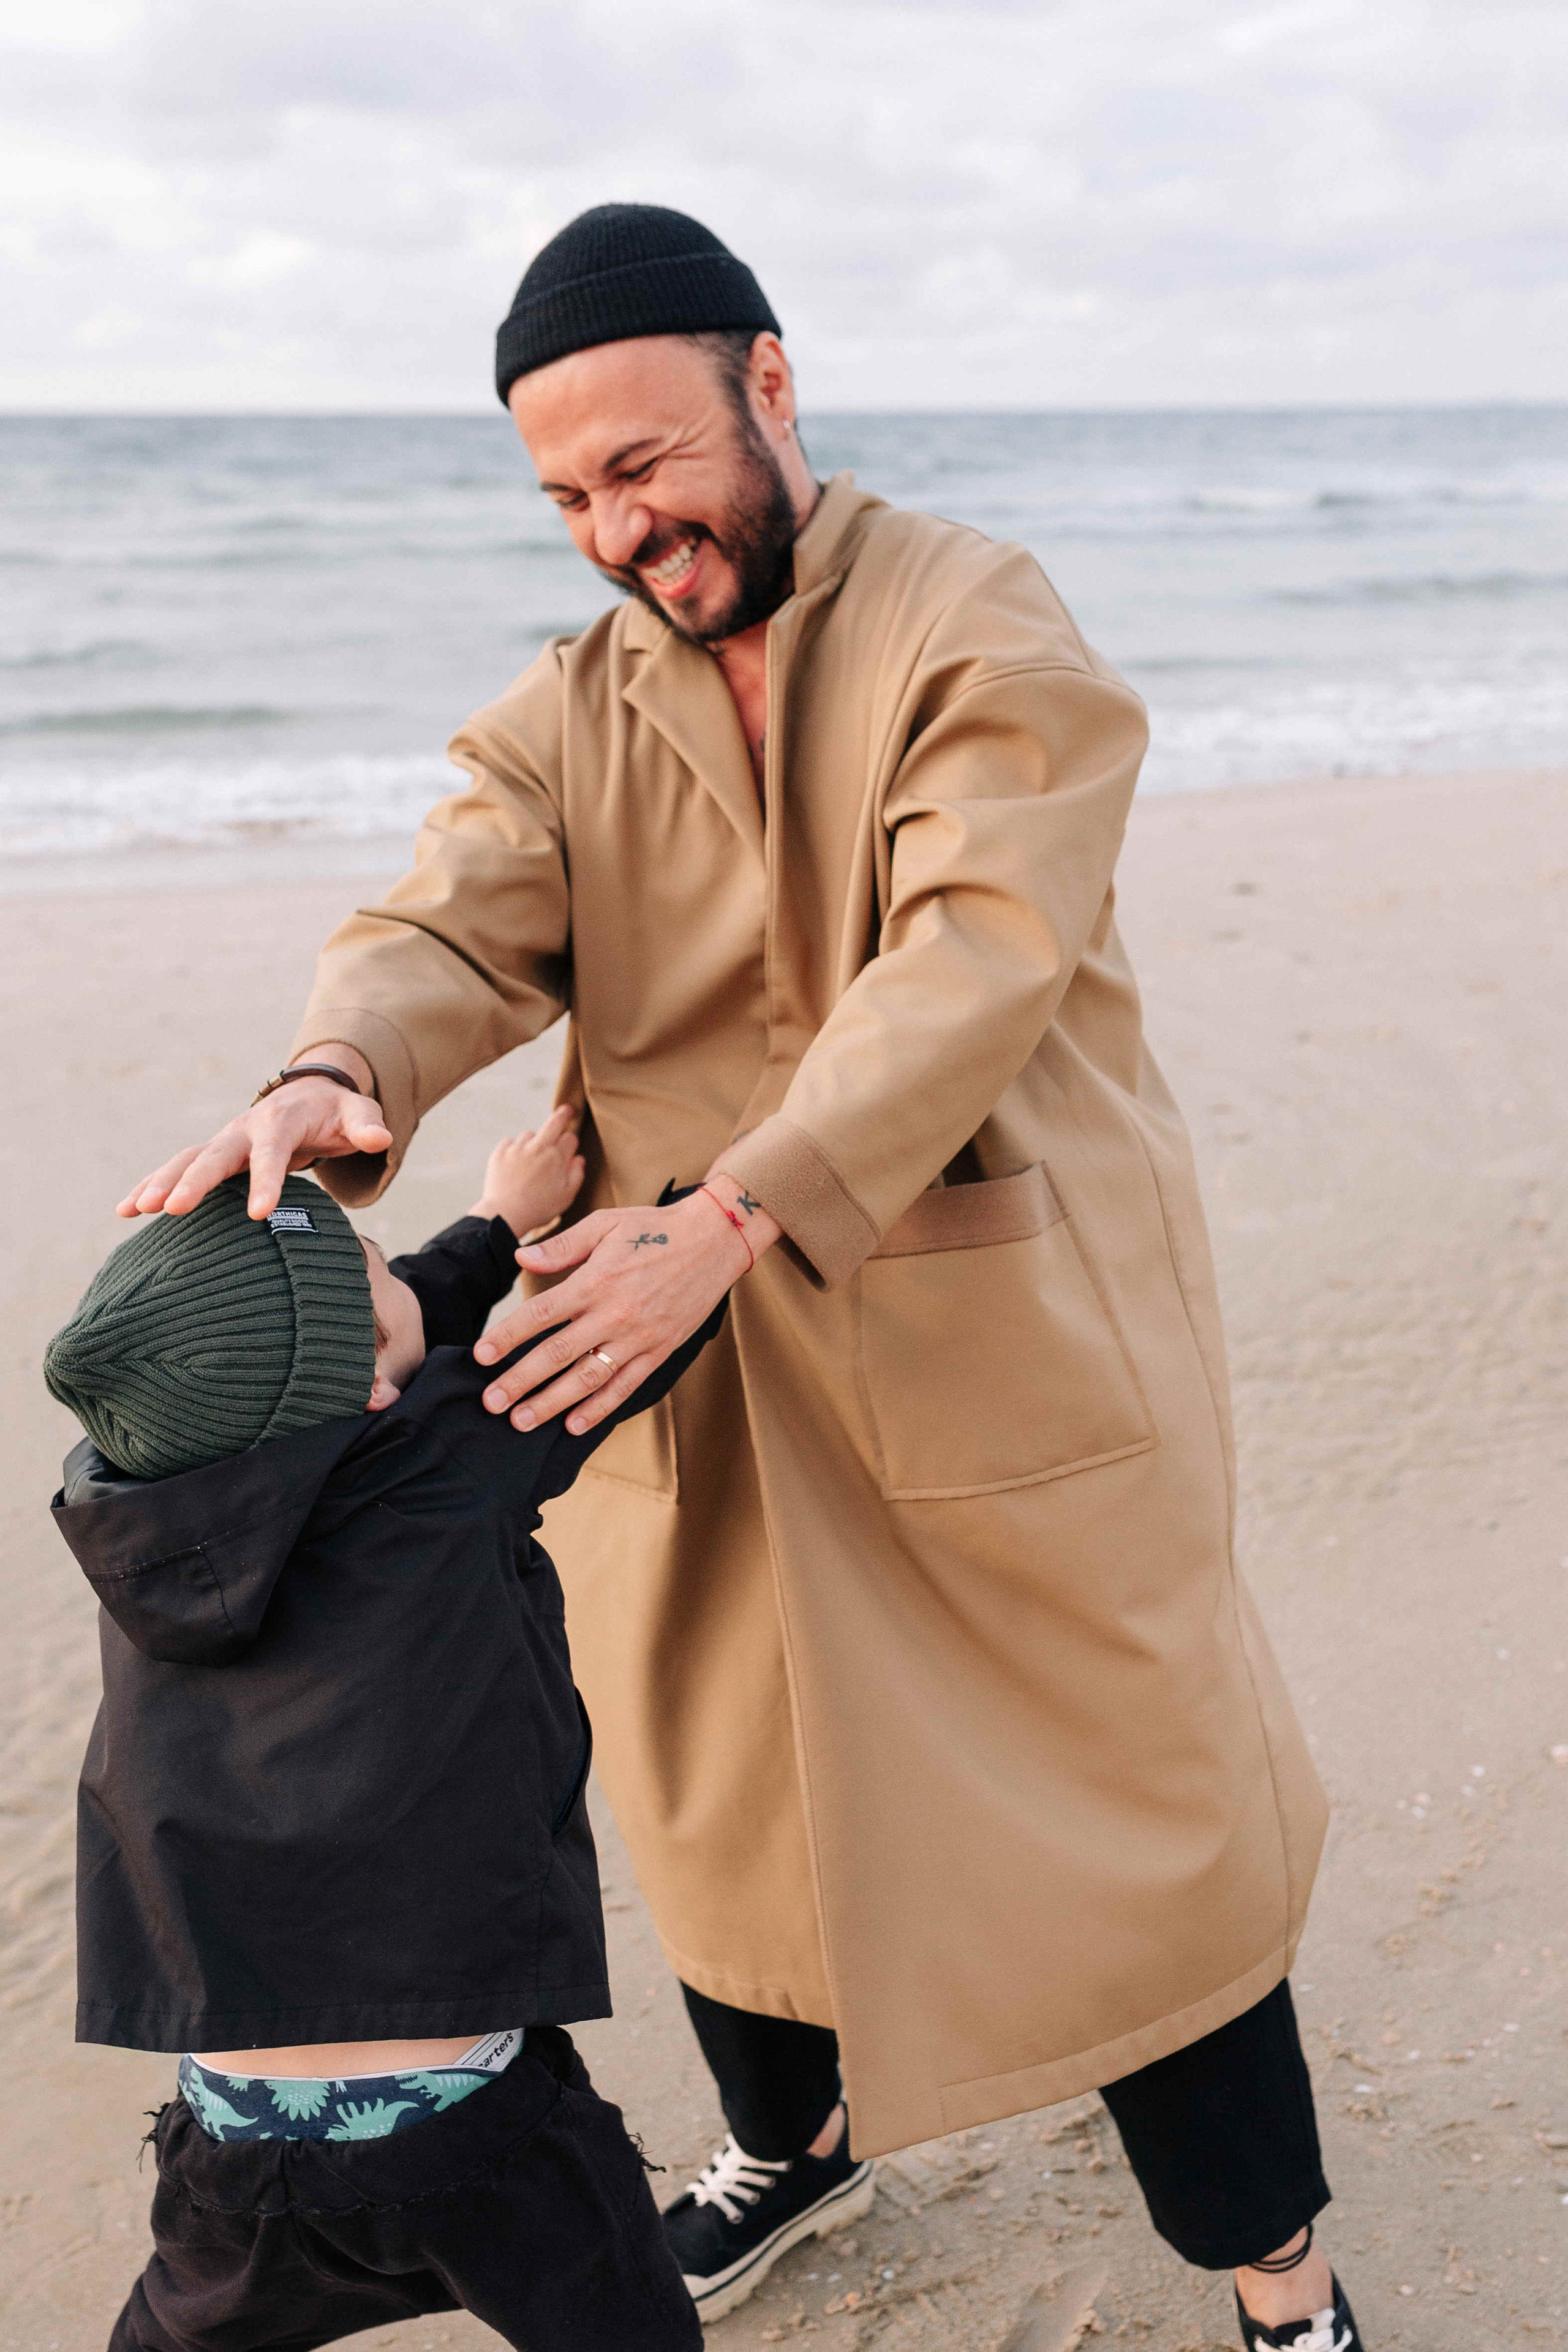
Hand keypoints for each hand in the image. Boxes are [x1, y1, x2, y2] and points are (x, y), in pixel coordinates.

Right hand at [116, 1058, 391, 1221]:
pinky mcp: (212, 1154)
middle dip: (194, 1182)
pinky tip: (126, 1210)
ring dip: (160, 1183)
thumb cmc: (337, 1112)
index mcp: (281, 1121)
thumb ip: (367, 1124)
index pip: (273, 1152)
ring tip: (134, 1210)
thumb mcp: (358, 1113)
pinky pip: (177, 1169)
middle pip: (216, 1155)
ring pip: (187, 1160)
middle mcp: (245, 1129)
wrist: (310, 1096)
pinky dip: (151, 1185)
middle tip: (172, 1209)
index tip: (257, 1213)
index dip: (265, 1181)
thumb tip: (381, 1138)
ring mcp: (224, 1140)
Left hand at [470, 1105, 584, 1236]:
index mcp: (557, 1158)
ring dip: (533, 1141)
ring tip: (530, 1159)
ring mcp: (517, 1148)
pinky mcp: (500, 1152)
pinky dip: (513, 1148)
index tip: (569, 1147)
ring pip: (529, 1134)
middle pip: (554, 1122)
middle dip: (562, 1115)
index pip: (570, 1138)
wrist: (504, 1216)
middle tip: (566, 1111)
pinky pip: (510, 1142)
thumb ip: (576, 1174)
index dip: (571, 1143)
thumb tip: (579, 1158)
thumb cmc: (538, 1209)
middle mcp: (538, 1148)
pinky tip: (514, 1163)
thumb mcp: (566, 1197)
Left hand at [474, 1177, 778, 1435]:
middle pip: (557, 1354)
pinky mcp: (660, 1350)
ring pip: (588, 1378)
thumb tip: (521, 1258)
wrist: (715, 1241)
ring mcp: (639, 1337)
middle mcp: (614, 1314)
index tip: (481, 1357)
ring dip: (553, 1403)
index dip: (507, 1338)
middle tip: (491, 1403)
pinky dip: (600, 1408)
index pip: (540, 1315)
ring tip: (523, 1421)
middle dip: (520, 1381)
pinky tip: (574, 1425)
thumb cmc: (656, 1228)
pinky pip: (626, 1385)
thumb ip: (562, 1245)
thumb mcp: (606, 1224)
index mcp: (595, 1281)